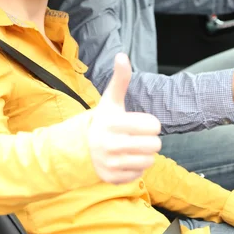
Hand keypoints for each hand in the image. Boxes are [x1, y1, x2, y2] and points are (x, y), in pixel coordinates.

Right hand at [88, 53, 161, 183]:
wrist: (79, 147)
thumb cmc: (103, 121)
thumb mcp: (111, 101)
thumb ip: (120, 79)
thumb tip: (122, 55)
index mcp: (113, 122)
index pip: (153, 126)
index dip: (150, 124)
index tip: (140, 124)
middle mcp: (110, 144)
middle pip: (154, 145)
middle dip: (150, 141)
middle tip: (138, 138)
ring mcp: (110, 163)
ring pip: (149, 161)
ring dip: (144, 155)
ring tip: (132, 149)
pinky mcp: (111, 178)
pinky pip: (139, 175)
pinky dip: (135, 168)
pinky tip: (124, 161)